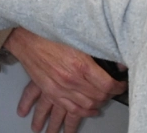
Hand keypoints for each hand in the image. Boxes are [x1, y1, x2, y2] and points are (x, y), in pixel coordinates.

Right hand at [4, 28, 124, 125]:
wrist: (25, 37)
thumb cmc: (49, 34)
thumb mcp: (78, 38)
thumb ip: (99, 51)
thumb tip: (119, 61)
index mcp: (81, 65)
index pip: (107, 85)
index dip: (118, 87)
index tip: (121, 84)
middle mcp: (71, 80)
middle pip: (98, 97)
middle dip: (108, 95)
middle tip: (112, 90)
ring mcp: (60, 87)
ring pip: (86, 106)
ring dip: (97, 105)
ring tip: (102, 101)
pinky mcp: (50, 91)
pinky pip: (69, 108)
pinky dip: (81, 112)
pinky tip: (88, 110)